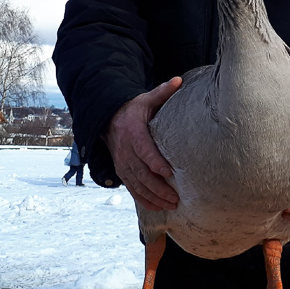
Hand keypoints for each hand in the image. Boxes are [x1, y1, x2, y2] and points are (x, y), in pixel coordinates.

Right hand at [105, 77, 182, 210]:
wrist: (110, 120)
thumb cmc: (134, 110)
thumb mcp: (146, 99)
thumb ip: (162, 92)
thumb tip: (179, 81)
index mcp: (132, 132)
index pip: (143, 149)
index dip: (154, 162)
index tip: (168, 172)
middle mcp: (125, 150)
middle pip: (141, 172)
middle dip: (158, 187)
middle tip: (175, 197)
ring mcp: (122, 162)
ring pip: (136, 183)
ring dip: (153, 196)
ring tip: (171, 205)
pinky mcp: (122, 171)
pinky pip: (132, 188)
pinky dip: (143, 200)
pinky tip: (157, 207)